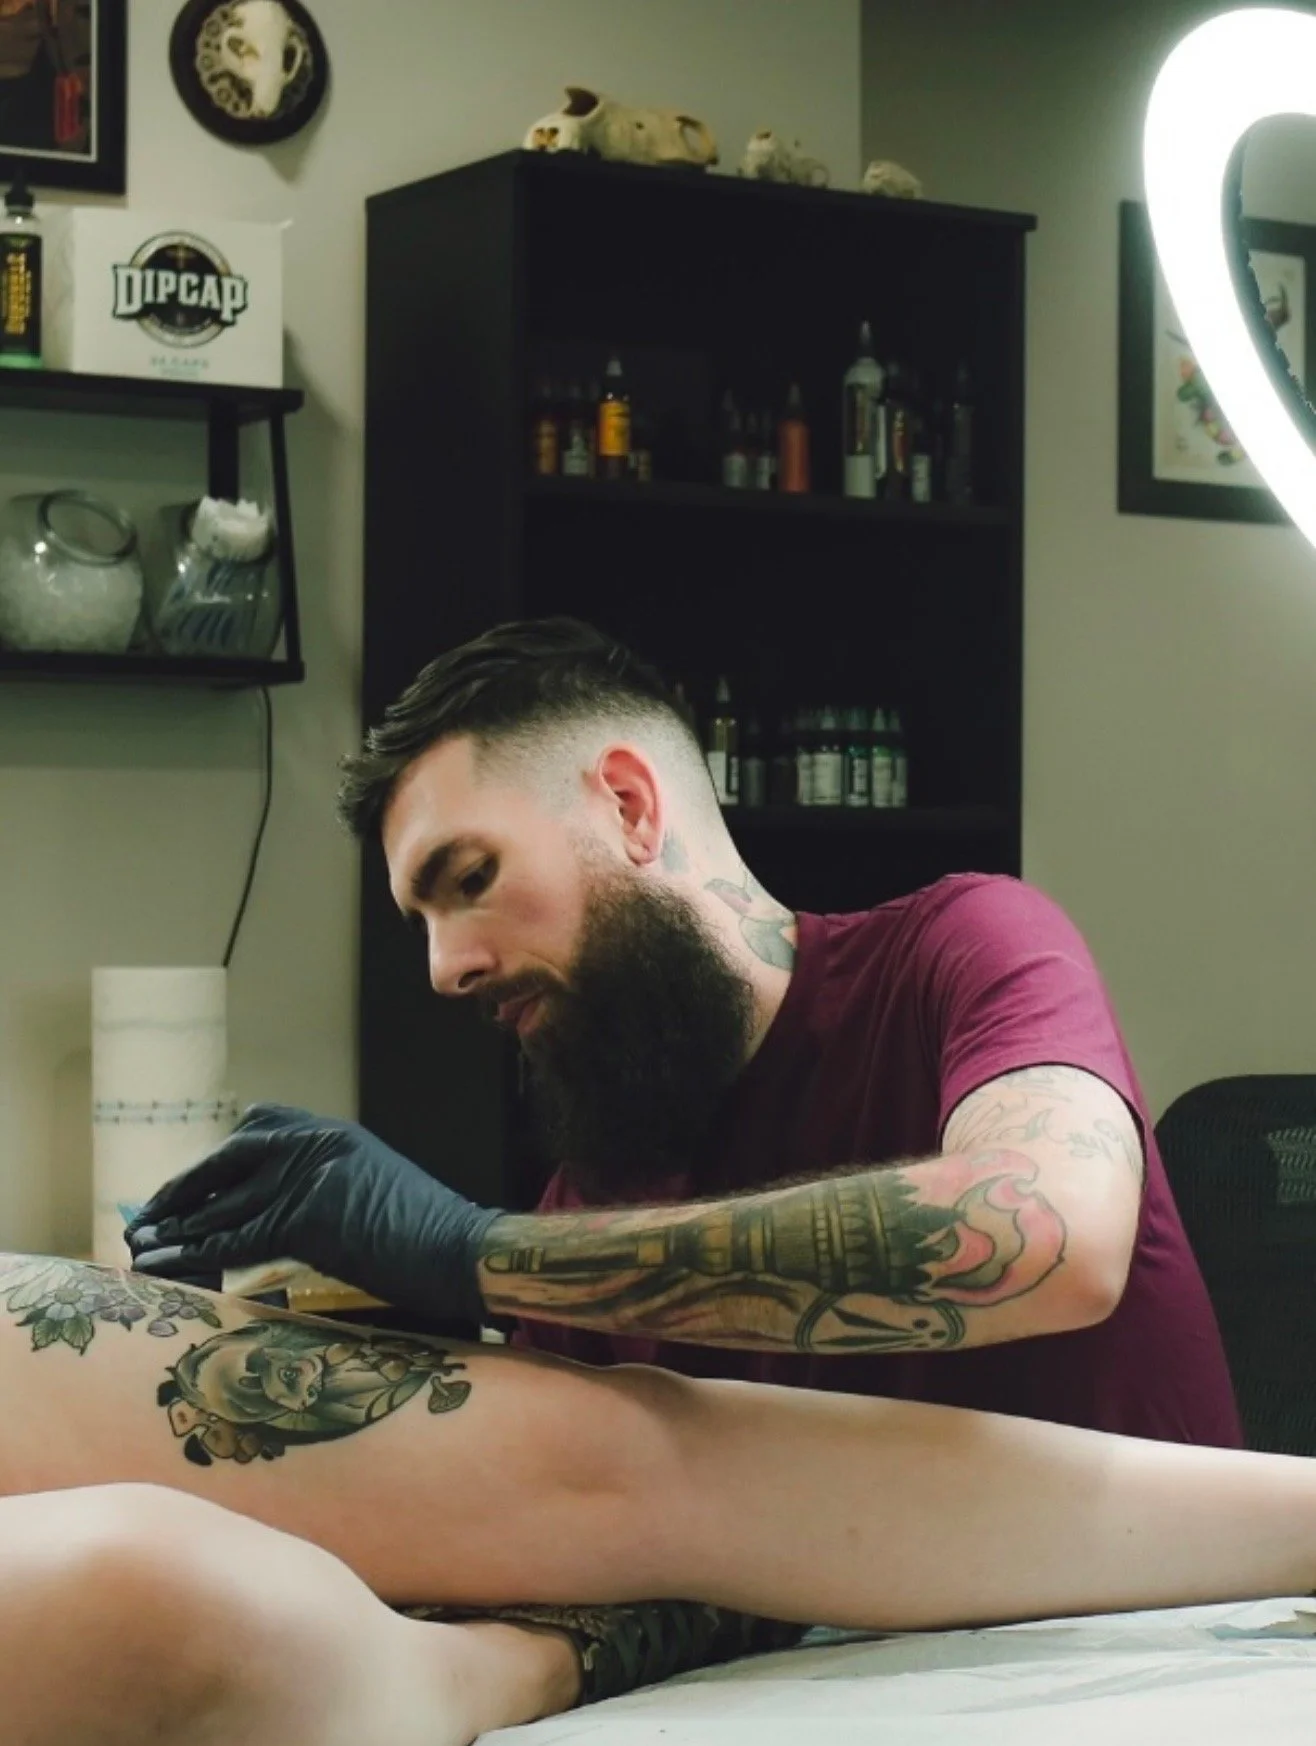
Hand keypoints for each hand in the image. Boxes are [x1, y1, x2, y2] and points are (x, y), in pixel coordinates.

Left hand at [125, 1104, 502, 1325]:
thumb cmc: (431, 1239)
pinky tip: (164, 1264)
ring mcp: (311, 1175)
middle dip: (185, 1188)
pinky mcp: (306, 1216)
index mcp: (335, 1135)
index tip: (190, 1186)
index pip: (258, 1130)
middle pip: (231, 1157)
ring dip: (178, 1228)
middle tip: (149, 1217)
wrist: (464, 1251)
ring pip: (225, 1203)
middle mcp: (318, 1142)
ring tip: (141, 1246)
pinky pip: (235, 1238)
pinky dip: (193, 1254)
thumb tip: (286, 1222)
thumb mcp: (375, 1198)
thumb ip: (329, 1195)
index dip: (217, 1161)